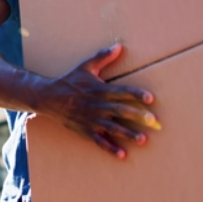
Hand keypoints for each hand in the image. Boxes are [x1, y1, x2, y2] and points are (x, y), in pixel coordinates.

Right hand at [38, 44, 159, 158]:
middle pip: (120, 111)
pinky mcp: (86, 130)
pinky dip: (111, 148)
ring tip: (143, 139)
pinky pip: (100, 141)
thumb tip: (119, 46)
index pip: (122, 91)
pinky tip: (123, 155)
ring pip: (113, 128)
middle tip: (153, 121)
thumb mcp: (86, 67)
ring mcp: (92, 120)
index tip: (150, 98)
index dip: (136, 95)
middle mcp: (98, 105)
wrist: (49, 98)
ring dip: (128, 134)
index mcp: (100, 90)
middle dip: (137, 116)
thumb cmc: (70, 81)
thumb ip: (103, 57)